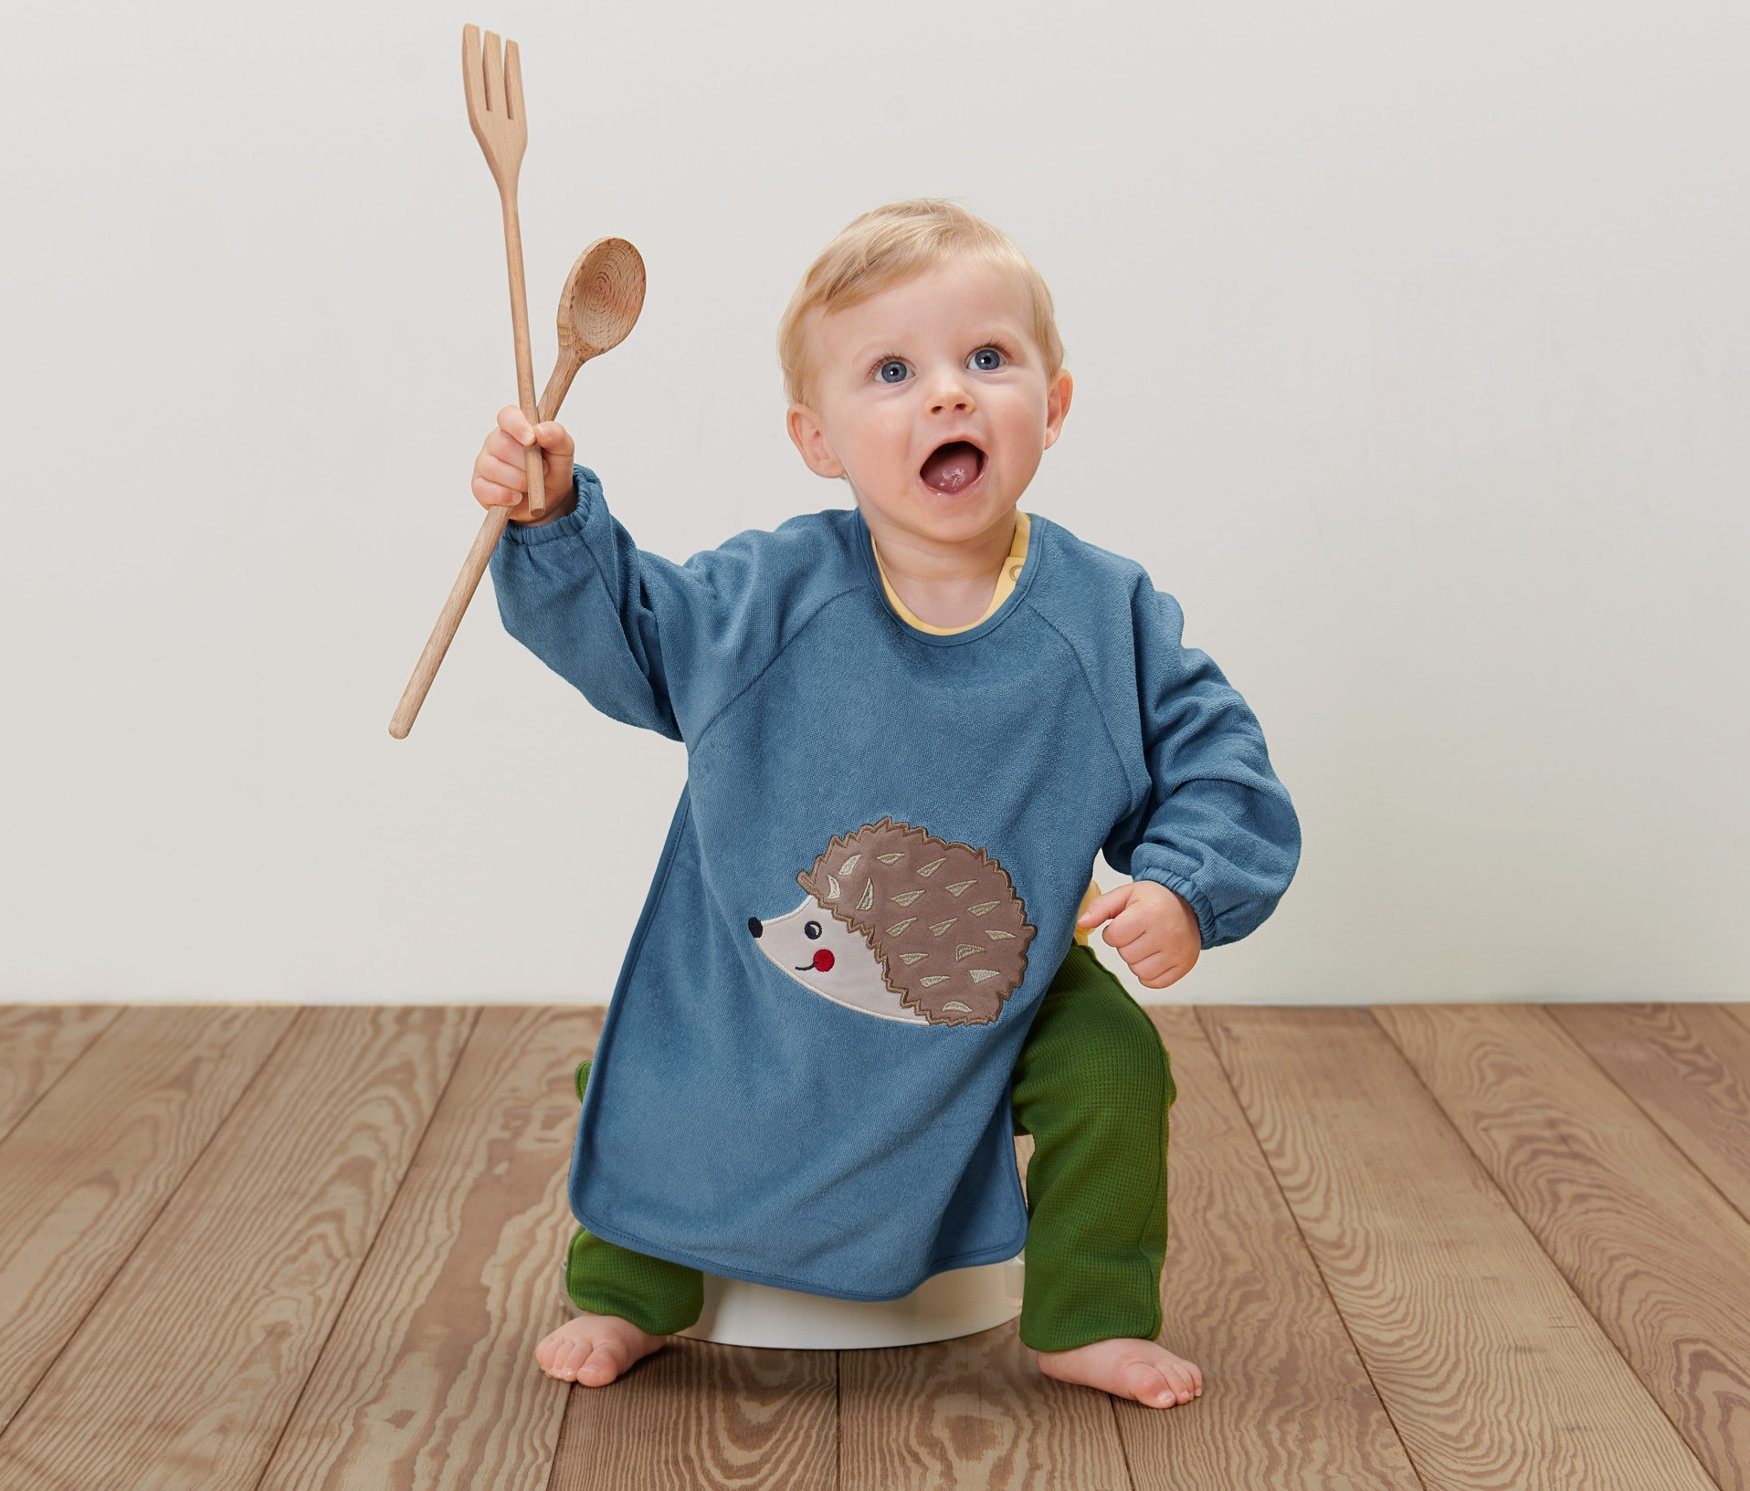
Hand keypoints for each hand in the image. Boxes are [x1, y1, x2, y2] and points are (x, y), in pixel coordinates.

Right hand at [472, 406, 576, 523]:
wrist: (551, 499)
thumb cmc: (553, 468)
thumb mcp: (563, 450)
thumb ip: (557, 435)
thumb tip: (540, 430)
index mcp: (514, 427)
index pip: (507, 416)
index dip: (517, 425)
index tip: (532, 439)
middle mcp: (495, 442)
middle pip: (502, 446)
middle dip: (526, 463)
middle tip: (543, 470)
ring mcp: (484, 464)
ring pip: (493, 469)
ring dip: (519, 481)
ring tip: (531, 486)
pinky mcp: (480, 487)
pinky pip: (486, 491)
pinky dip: (505, 497)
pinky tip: (517, 498)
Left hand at [1077, 880, 1200, 989]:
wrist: (1189, 905)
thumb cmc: (1154, 900)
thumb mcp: (1126, 894)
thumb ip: (1101, 907)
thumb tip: (1081, 924)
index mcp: (1150, 912)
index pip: (1114, 936)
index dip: (1113, 932)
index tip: (1125, 924)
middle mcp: (1167, 933)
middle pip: (1126, 955)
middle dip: (1126, 945)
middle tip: (1138, 933)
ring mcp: (1177, 952)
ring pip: (1139, 971)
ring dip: (1136, 960)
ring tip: (1147, 944)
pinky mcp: (1184, 965)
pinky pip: (1154, 982)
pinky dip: (1149, 973)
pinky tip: (1155, 956)